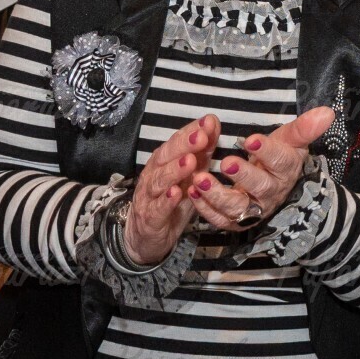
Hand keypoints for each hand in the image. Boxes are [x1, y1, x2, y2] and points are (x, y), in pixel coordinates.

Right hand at [124, 114, 219, 264]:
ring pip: (159, 181)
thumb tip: (214, 126)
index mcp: (163, 161)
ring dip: (175, 170)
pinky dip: (166, 201)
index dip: (191, 131)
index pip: (176, 142)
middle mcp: (153, 174)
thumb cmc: (171, 201)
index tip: (210, 121)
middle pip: (165, 157)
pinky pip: (157, 209)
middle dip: (183, 145)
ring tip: (190, 162)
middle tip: (201, 136)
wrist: (145, 237)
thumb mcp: (189, 176)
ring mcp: (149, 197)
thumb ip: (201, 153)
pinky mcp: (149, 219)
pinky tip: (176, 194)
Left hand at [188, 106, 334, 230]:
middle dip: (242, 176)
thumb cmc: (280, 155)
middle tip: (225, 162)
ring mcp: (252, 210)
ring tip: (199, 179)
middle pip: (259, 187)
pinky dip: (204, 208)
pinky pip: (219, 219)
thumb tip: (327, 111)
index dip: (265, 151)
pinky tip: (190, 189)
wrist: (276, 186)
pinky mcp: (235, 221)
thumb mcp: (291, 139)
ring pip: (236, 208)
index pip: (279, 160)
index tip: (250, 139)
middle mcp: (270, 192)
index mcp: (285, 169)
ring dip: (216, 194)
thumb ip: (305, 127)